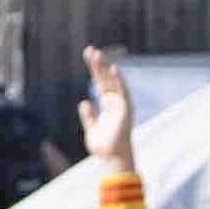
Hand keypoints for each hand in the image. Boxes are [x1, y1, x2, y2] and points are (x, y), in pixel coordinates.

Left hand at [77, 45, 133, 171]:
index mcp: (107, 105)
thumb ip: (89, 116)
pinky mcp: (125, 110)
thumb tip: (84, 102)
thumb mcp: (91, 129)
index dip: (95, 70)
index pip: (100, 83)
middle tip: (90, 50)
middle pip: (105, 80)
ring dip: (105, 69)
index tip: (89, 56)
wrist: (112, 159)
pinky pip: (122, 93)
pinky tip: (114, 69)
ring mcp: (120, 105)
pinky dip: (119, 81)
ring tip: (97, 54)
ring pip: (112, 83)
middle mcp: (115, 103)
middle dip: (98, 65)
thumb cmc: (103, 147)